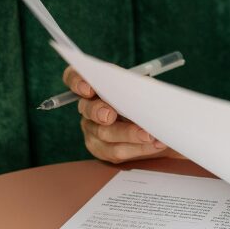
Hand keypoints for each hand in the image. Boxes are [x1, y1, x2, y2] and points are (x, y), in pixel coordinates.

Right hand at [63, 65, 186, 163]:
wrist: (151, 122)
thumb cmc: (143, 98)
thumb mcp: (142, 87)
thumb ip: (138, 85)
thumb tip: (144, 87)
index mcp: (94, 86)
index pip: (74, 78)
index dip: (77, 82)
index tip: (88, 89)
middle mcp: (88, 107)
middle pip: (88, 109)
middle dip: (99, 111)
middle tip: (110, 116)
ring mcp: (92, 129)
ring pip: (104, 134)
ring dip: (129, 134)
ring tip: (149, 135)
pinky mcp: (102, 149)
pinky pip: (116, 151)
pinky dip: (139, 148)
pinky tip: (155, 144)